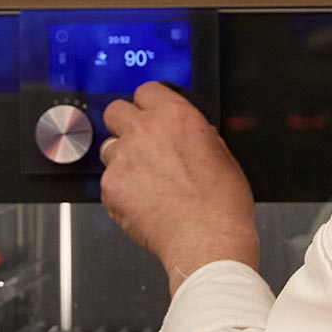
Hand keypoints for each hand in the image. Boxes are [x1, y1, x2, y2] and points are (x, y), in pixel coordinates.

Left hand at [100, 82, 258, 294]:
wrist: (207, 241)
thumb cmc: (221, 205)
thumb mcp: (224, 156)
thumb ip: (200, 137)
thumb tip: (194, 136)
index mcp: (175, 116)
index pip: (146, 90)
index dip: (149, 104)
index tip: (151, 114)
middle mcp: (144, 131)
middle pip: (115, 110)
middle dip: (125, 123)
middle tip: (140, 142)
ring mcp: (123, 158)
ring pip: (108, 147)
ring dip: (122, 158)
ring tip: (145, 180)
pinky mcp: (110, 187)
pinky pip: (108, 180)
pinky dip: (120, 190)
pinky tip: (142, 202)